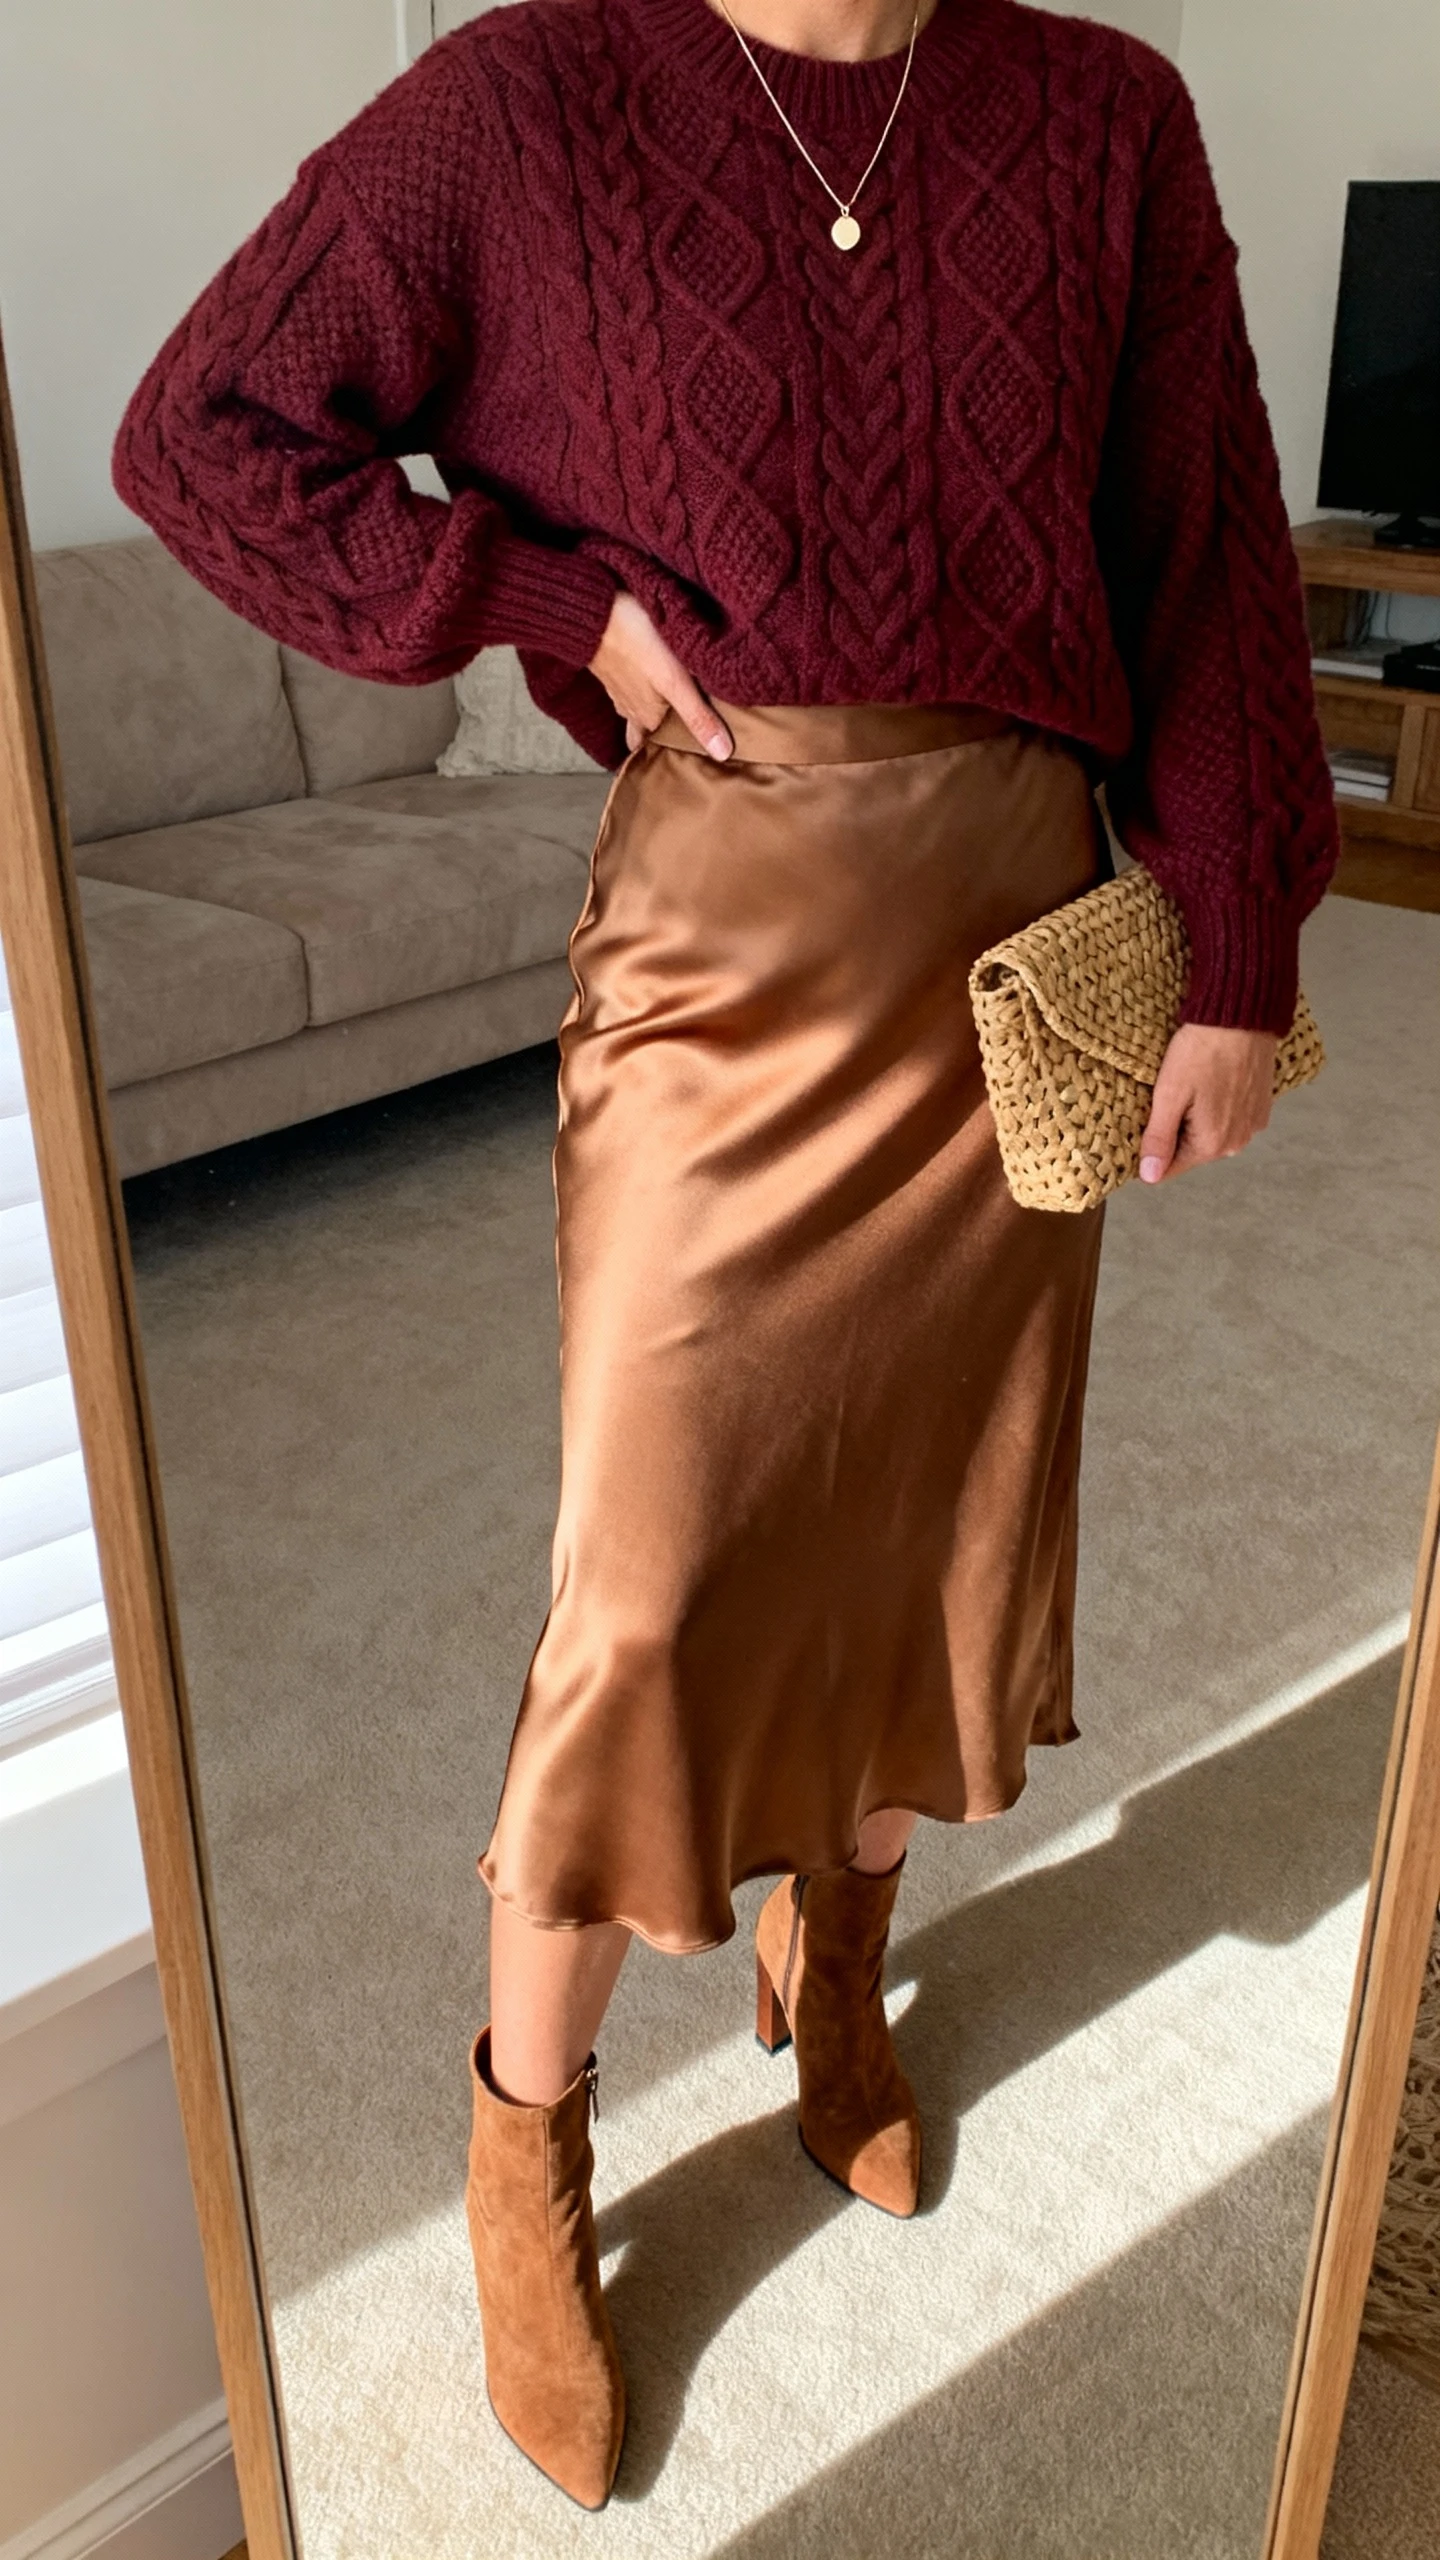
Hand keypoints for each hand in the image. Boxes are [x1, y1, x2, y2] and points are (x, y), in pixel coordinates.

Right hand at [588, 591, 731, 758]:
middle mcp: (632, 710)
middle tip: (688, 740)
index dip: (679, 752)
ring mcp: (621, 689)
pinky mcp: (617, 668)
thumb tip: (722, 754)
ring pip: (641, 711)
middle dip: (667, 737)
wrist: (594, 611)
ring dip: (655, 715)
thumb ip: (698, 718)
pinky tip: (652, 680)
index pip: (663, 748)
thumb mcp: (675, 683)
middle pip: (652, 732)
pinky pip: (632, 687)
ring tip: (675, 714)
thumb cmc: (637, 641)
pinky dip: (643, 690)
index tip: (695, 758)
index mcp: (648, 719)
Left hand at [1138, 1023, 1278, 1185]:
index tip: (1143, 1123)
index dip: (1149, 1151)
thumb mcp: (1169, 1094)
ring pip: (1210, 1134)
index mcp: (1211, 1144)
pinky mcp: (1261, 1107)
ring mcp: (1252, 1124)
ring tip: (1190, 1085)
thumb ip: (1159, 1139)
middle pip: (1190, 1151)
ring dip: (1195, 1118)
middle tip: (1167, 1095)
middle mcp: (1237, 1142)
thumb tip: (1149, 1176)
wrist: (1243, 1016)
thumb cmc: (1203, 1051)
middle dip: (1173, 1131)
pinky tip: (1210, 1081)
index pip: (1169, 1169)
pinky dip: (1216, 1106)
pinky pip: (1229, 1118)